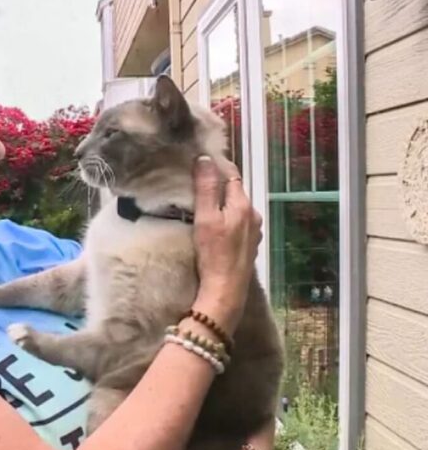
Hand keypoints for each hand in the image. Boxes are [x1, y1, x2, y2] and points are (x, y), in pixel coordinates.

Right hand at [190, 156, 261, 333]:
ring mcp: (253, 231)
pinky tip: (215, 226)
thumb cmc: (213, 255)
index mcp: (243, 204)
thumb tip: (205, 159)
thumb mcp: (205, 218)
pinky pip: (237, 223)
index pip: (231, 174)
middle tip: (196, 182)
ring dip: (222, 203)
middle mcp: (253, 215)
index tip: (200, 161)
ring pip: (236, 207)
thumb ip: (206, 188)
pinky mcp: (249, 245)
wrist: (225, 291)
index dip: (217, 165)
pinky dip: (226, 218)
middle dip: (218, 184)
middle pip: (234, 191)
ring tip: (203, 204)